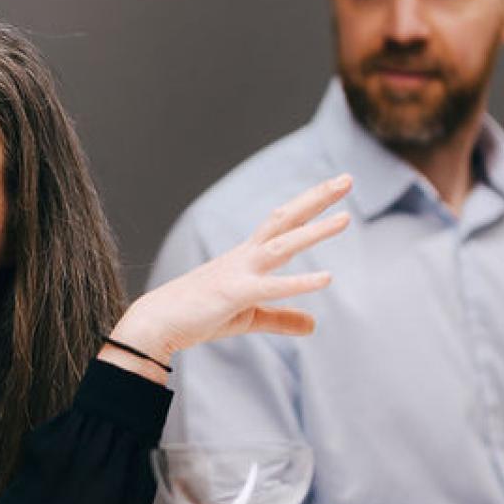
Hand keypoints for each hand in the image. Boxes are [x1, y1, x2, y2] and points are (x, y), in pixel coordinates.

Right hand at [104, 175, 351, 374]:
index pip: (284, 224)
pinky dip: (299, 282)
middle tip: (346, 179)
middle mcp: (246, 256)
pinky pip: (271, 286)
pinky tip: (327, 278)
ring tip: (345, 218)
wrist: (157, 321)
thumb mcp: (248, 318)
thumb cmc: (198, 315)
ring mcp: (240, 272)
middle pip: (286, 219)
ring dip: (314, 231)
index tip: (335, 189)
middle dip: (316, 198)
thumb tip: (314, 325)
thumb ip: (282, 319)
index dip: (311, 205)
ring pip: (282, 245)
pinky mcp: (235, 294)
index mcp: (247, 257)